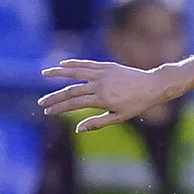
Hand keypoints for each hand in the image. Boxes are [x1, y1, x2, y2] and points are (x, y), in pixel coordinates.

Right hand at [39, 60, 170, 131]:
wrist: (152, 86)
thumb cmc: (136, 105)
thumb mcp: (118, 118)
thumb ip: (97, 123)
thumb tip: (78, 129)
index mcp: (101, 99)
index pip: (74, 103)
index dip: (59, 108)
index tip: (48, 111)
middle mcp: (100, 85)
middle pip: (71, 90)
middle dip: (54, 97)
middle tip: (41, 102)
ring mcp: (103, 73)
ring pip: (75, 72)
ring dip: (58, 73)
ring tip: (44, 74)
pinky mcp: (107, 66)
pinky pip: (87, 64)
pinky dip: (74, 64)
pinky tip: (63, 64)